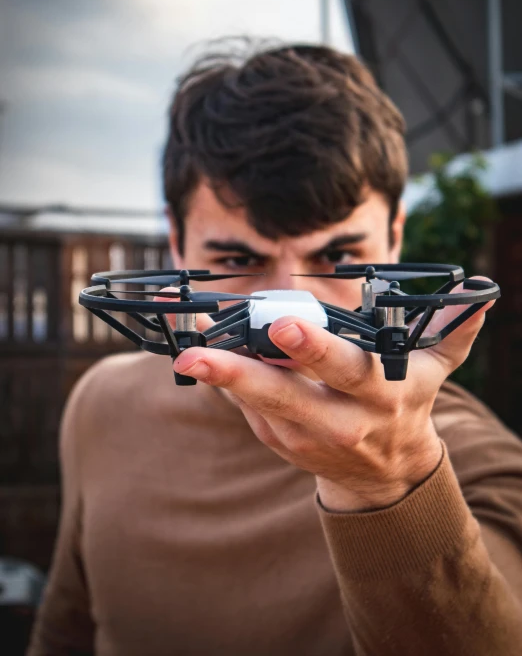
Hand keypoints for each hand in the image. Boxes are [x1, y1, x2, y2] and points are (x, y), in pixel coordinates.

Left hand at [172, 280, 492, 511]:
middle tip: (197, 351)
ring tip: (182, 347)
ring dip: (217, 374)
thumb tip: (475, 292)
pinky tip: (200, 351)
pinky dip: (222, 381)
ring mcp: (304, 437)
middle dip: (241, 373)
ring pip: (255, 405)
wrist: (387, 470)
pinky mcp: (280, 442)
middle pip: (285, 396)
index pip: (346, 369)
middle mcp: (339, 419)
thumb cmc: (407, 401)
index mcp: (378, 392)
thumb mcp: (436, 368)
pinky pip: (247, 408)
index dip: (315, 350)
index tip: (282, 328)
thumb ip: (452, 330)